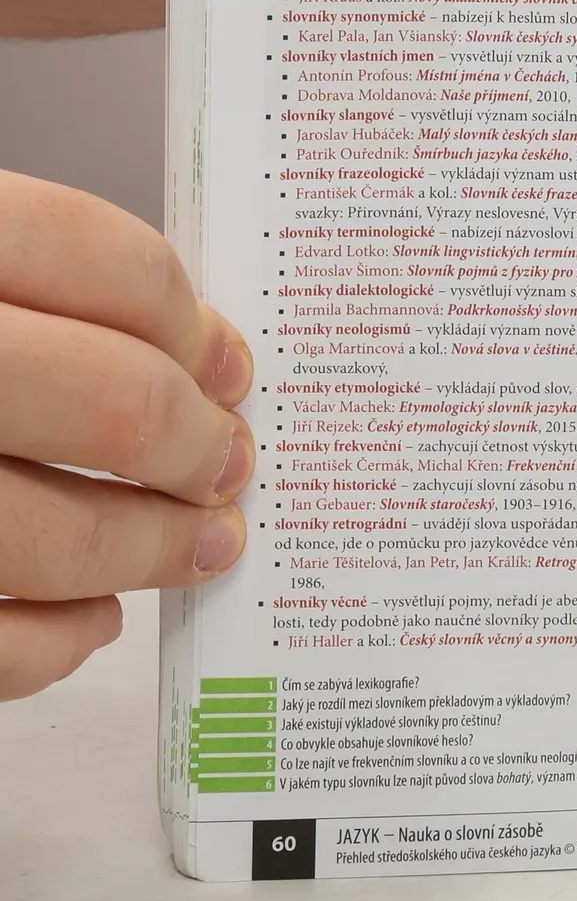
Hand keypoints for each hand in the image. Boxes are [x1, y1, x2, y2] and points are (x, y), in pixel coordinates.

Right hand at [0, 171, 253, 699]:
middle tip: (230, 463)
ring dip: (151, 547)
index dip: (187, 319)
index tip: (229, 364)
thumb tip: (187, 351)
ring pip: (49, 532)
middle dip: (197, 446)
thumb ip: (15, 281)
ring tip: (199, 543)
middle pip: (107, 401)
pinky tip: (88, 620)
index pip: (97, 258)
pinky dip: (51, 642)